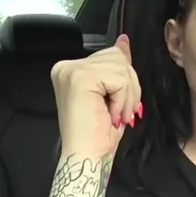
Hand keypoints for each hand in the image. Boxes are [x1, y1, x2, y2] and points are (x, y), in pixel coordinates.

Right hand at [51, 34, 142, 159]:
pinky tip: (110, 114)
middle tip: (117, 111)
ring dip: (126, 95)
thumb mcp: (113, 92)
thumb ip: (116, 65)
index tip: (114, 104)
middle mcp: (66, 66)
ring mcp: (70, 70)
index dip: (124, 80)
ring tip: (113, 114)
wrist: (88, 155)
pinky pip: (119, 79)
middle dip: (129, 87)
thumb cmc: (99, 132)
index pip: (113, 55)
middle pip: (118, 57)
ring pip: (121, 67)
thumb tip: (123, 41)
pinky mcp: (79, 77)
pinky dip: (122, 99)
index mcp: (71, 68)